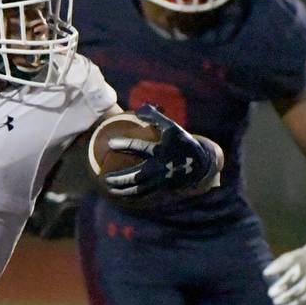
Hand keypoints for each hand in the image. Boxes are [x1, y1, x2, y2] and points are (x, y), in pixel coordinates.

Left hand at [104, 105, 219, 198]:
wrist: (200, 163)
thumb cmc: (182, 141)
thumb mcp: (172, 127)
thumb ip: (155, 117)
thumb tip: (138, 110)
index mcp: (162, 150)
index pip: (140, 147)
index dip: (125, 144)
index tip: (110, 143)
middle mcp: (160, 167)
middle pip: (136, 176)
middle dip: (120, 178)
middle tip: (104, 178)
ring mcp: (161, 180)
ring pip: (138, 188)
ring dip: (122, 189)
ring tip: (108, 188)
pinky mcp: (162, 188)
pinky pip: (144, 194)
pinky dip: (130, 195)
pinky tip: (119, 194)